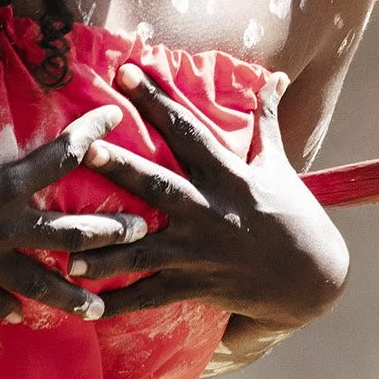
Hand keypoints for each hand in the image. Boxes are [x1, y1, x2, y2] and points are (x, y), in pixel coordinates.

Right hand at [0, 46, 145, 319]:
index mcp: (4, 187)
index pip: (60, 157)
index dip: (90, 133)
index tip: (116, 120)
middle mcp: (3, 227)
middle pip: (65, 232)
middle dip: (105, 232)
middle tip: (139, 232)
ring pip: (36, 279)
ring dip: (69, 293)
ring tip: (99, 308)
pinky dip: (4, 305)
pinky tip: (21, 317)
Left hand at [69, 64, 348, 345]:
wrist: (311, 280)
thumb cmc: (292, 215)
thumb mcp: (279, 166)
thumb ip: (266, 121)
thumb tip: (276, 76)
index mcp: (229, 177)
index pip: (188, 131)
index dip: (158, 100)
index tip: (127, 72)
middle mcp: (211, 212)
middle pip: (159, 186)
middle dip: (121, 167)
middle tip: (84, 148)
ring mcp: (200, 252)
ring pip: (145, 249)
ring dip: (106, 247)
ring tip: (66, 248)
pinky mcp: (196, 285)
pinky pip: (151, 296)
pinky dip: (118, 303)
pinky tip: (84, 306)